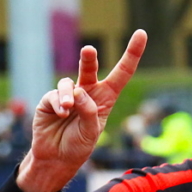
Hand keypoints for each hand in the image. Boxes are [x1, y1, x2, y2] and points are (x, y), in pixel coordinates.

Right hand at [18, 30, 147, 191]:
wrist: (56, 157)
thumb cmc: (79, 145)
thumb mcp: (92, 132)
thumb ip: (89, 112)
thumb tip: (77, 91)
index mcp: (106, 98)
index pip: (122, 73)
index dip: (132, 53)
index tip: (141, 33)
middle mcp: (87, 92)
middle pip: (90, 69)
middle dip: (88, 58)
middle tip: (89, 50)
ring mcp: (68, 94)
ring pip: (68, 82)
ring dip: (68, 95)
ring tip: (67, 109)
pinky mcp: (50, 100)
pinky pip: (54, 95)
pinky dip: (58, 103)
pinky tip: (61, 114)